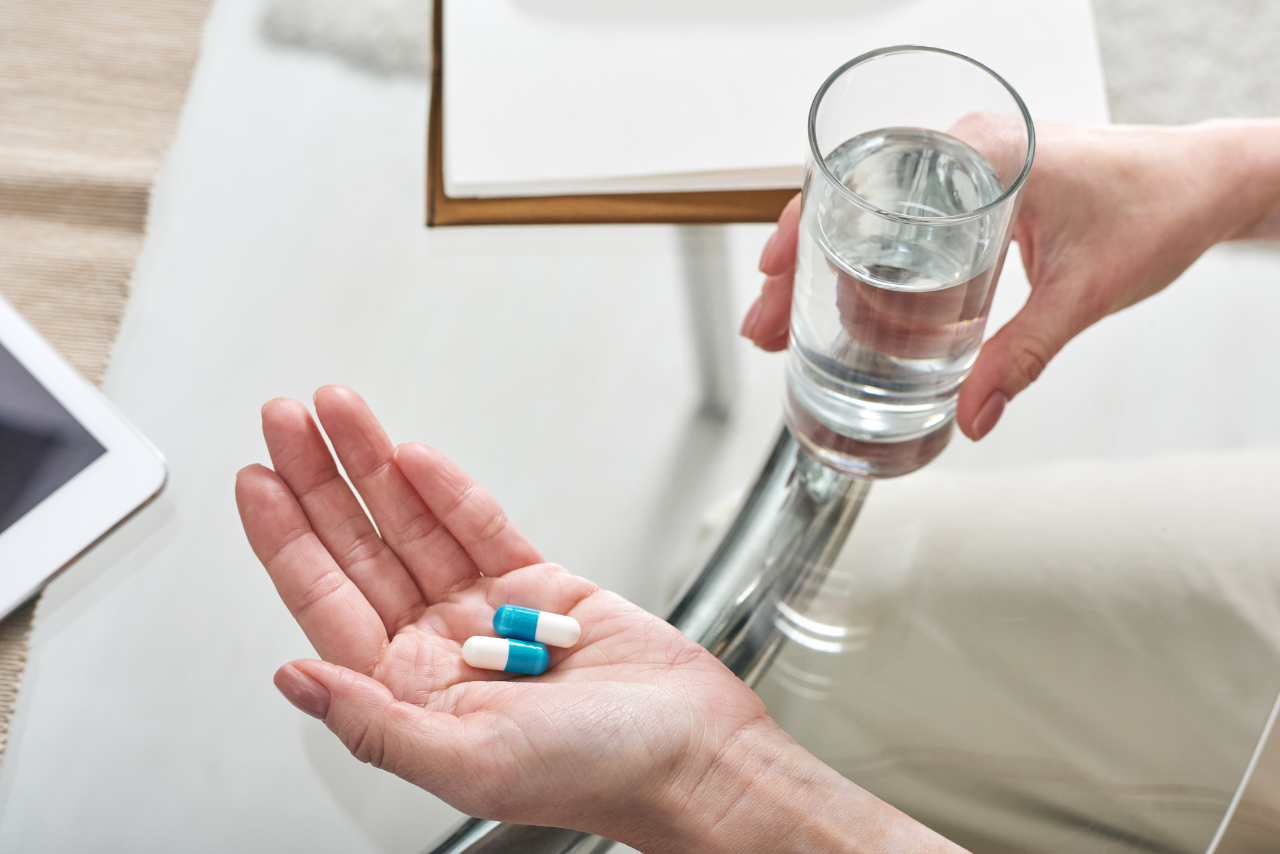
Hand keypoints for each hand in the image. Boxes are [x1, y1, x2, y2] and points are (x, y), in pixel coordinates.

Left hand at [236, 386, 965, 851]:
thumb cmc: (598, 776)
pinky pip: (479, 526)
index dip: (286, 538)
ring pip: (414, 526)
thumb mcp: (471, 762)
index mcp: (410, 695)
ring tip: (341, 413)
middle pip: (360, 549)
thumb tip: (294, 678)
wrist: (696, 753)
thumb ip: (374, 721)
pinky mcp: (540, 585)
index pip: (326, 602)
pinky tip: (413, 456)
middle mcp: (439, 650)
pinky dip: (448, 490)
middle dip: (320, 481)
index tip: (257, 481)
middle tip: (287, 419)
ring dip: (375, 467)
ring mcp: (488, 613)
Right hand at [742, 120, 1279, 439]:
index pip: (862, 186)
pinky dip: (867, 260)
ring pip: (868, 215)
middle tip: (765, 326)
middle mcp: (960, 150)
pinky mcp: (974, 190)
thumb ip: (1023, 357)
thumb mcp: (1082, 294)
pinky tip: (847, 303)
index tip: (771, 281)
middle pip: (848, 204)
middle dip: (797, 267)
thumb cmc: (1157, 209)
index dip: (803, 235)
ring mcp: (963, 167)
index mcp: (978, 153)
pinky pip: (900, 221)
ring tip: (789, 322)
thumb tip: (972, 417)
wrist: (1206, 183)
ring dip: (826, 267)